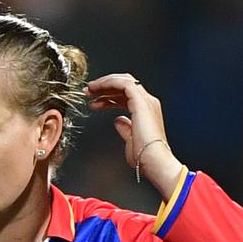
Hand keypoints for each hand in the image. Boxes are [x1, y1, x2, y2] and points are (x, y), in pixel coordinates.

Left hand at [85, 74, 183, 197]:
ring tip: (89, 90)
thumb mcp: (130, 140)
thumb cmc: (144, 156)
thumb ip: (125, 128)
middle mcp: (148, 103)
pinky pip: (122, 84)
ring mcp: (145, 101)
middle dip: (105, 87)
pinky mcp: (140, 101)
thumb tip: (118, 121)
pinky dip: (108, 83)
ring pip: (123, 81)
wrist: (154, 160)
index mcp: (146, 111)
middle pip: (124, 85)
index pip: (126, 96)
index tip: (94, 101)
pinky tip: (97, 88)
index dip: (109, 96)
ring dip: (104, 83)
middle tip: (88, 91)